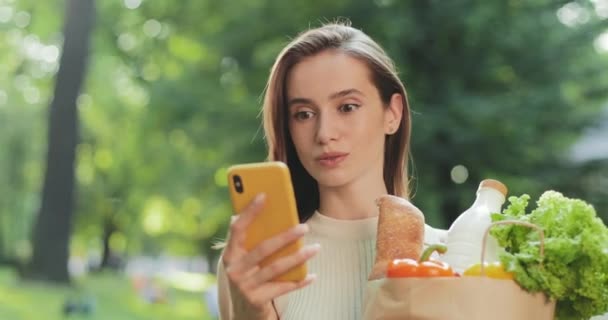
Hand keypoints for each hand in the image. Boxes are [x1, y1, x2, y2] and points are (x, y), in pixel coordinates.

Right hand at [222, 193, 318, 319]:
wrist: (242, 312)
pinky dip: (299, 281)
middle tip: (304, 227)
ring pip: (276, 268)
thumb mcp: (242, 258)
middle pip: (263, 248)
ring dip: (298, 257)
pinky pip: (283, 287)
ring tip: (315, 248)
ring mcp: (245, 286)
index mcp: (229, 253)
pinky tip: (312, 275)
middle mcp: (234, 270)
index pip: (237, 228)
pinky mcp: (257, 300)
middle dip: (285, 236)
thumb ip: (247, 237)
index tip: (264, 195)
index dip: (249, 211)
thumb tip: (255, 207)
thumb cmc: (247, 275)